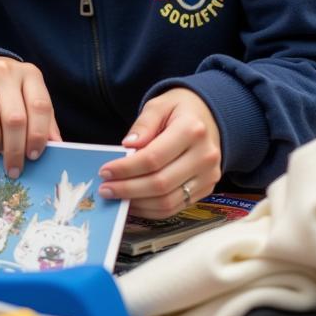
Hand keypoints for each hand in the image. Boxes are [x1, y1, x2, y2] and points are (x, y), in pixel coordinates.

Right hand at [0, 57, 60, 178]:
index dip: (38, 135)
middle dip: (15, 149)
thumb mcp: (29, 96)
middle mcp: (4, 71)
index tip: (33, 156)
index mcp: (29, 74)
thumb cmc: (7, 89)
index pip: (39, 107)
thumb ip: (44, 119)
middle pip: (14, 118)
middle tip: (14, 167)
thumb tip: (57, 146)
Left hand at [98, 88, 221, 218]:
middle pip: (160, 183)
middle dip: (128, 189)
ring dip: (137, 203)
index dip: (126, 168)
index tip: (105, 171)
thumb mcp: (159, 106)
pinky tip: (134, 201)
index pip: (153, 157)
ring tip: (116, 196)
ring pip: (167, 201)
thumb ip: (143, 124)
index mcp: (192, 130)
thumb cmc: (180, 110)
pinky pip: (175, 207)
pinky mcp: (206, 189)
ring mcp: (208, 175)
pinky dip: (150, 209)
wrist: (210, 117)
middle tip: (105, 188)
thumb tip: (128, 146)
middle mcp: (204, 155)